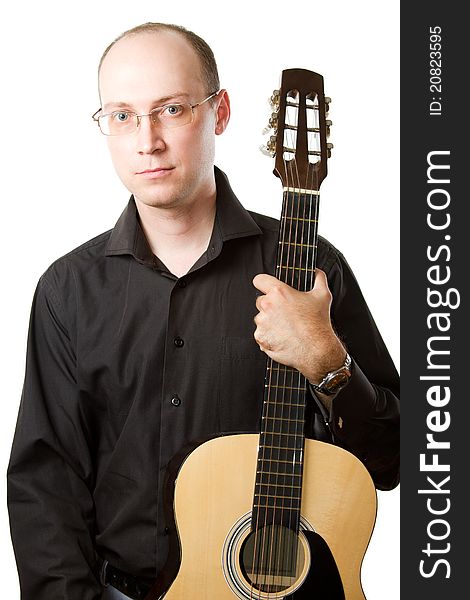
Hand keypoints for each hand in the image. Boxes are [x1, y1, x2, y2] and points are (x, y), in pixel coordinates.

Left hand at [252, 269, 346, 383]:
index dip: (263, 282)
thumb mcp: (323, 296)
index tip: (266, 287)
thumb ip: (318, 279)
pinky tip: (282, 337)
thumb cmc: (318, 324)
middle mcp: (267, 306)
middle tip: (285, 313)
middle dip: (270, 305)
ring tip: (285, 327)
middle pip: (260, 301)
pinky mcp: (260, 337)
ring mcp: (262, 323)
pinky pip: (261, 334)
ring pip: (260, 318)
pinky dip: (268, 336)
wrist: (316, 350)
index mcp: (279, 293)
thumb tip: (317, 272)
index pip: (259, 280)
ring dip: (269, 321)